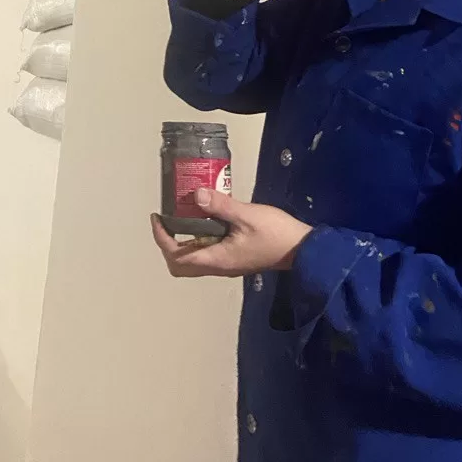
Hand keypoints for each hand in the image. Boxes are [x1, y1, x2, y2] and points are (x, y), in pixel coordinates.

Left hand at [151, 189, 311, 277]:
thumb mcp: (247, 215)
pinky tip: (205, 218)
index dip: (162, 239)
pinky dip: (197, 240)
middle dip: (167, 244)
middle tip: (167, 220)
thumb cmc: (275, 234)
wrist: (303, 250)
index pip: (176, 257)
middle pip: (180, 265)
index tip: (158, 218)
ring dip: (182, 242)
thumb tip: (196, 195)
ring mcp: (226, 264)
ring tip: (183, 215)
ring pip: (193, 261)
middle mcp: (218, 266)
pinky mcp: (234, 259)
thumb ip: (220, 205)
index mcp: (217, 259)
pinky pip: (206, 253)